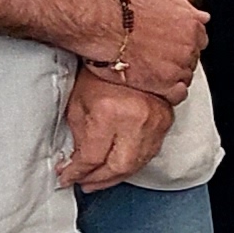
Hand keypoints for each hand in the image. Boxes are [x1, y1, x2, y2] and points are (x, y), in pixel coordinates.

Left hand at [63, 70, 174, 191]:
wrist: (128, 50)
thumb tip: (76, 163)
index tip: (67, 176)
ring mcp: (155, 121)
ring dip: (116, 176)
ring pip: (137, 164)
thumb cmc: (100, 73)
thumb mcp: (77, 104)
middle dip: (98, 180)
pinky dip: (133, 164)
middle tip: (84, 183)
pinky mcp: (166, 121)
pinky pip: (150, 153)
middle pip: (118, 167)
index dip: (76, 172)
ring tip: (99, 179)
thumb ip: (79, 137)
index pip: (92, 157)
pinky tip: (120, 166)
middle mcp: (136, 120)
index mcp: (109, 113)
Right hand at [88, 0, 208, 101]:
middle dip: (177, 60)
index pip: (199, 41)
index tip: (171, 46)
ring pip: (185, 77)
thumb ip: (185, 8)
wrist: (104, 25)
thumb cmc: (124, 10)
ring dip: (171, 76)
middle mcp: (189, 46)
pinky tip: (157, 88)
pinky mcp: (164, 84)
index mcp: (190, 25)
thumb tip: (204, 17)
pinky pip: (177, 95)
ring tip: (151, 72)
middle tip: (156, 58)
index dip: (184, 45)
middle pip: (191, 59)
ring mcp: (178, 66)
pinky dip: (169, 94)